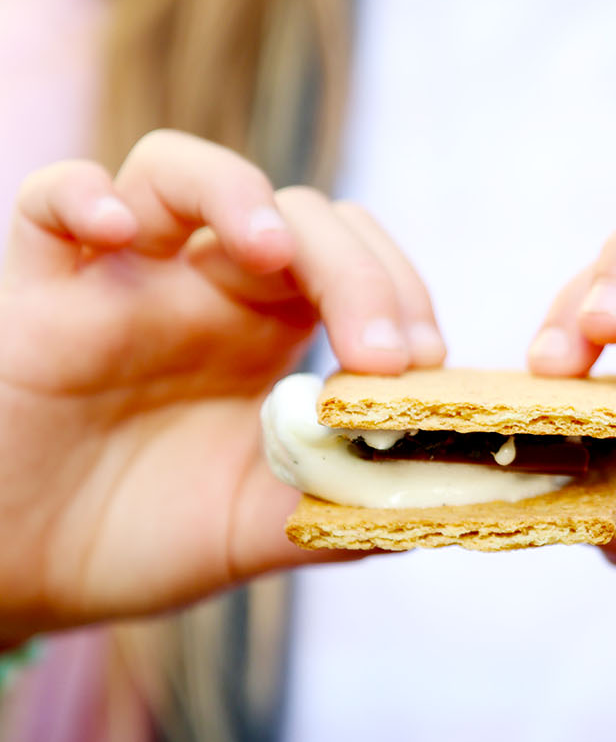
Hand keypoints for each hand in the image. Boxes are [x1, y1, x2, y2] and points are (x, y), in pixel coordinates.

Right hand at [0, 130, 444, 634]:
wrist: (22, 571)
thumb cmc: (138, 538)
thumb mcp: (259, 529)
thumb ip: (345, 506)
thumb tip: (447, 498)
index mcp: (267, 334)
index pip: (353, 262)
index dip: (397, 294)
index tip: (423, 366)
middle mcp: (203, 289)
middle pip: (295, 214)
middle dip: (355, 269)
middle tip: (382, 355)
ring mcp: (123, 278)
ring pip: (180, 170)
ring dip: (236, 193)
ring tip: (270, 251)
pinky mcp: (39, 288)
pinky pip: (52, 200)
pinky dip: (85, 196)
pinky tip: (120, 233)